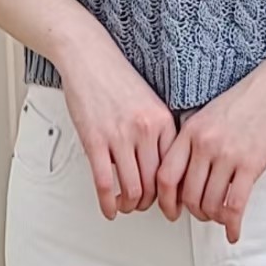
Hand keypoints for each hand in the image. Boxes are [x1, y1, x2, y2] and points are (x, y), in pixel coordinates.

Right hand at [55, 29, 176, 219]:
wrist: (89, 57)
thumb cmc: (116, 77)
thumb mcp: (150, 102)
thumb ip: (158, 131)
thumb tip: (162, 164)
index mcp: (163, 121)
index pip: (175, 168)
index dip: (174, 192)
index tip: (171, 202)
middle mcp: (145, 130)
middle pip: (156, 183)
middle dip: (151, 203)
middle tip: (145, 206)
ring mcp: (120, 136)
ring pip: (133, 189)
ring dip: (130, 205)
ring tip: (126, 206)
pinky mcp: (95, 141)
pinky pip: (105, 183)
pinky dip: (108, 203)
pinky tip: (109, 208)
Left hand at [157, 41, 265, 242]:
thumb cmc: (247, 99)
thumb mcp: (209, 114)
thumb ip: (194, 140)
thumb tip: (186, 172)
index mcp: (191, 131)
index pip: (166, 175)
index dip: (165, 199)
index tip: (171, 210)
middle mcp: (205, 144)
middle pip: (187, 194)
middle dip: (193, 212)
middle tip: (200, 215)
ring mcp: (227, 155)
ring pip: (210, 203)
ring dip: (214, 217)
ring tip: (220, 217)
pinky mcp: (251, 164)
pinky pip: (235, 205)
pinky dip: (232, 224)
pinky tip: (234, 231)